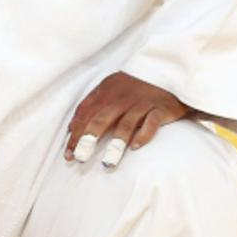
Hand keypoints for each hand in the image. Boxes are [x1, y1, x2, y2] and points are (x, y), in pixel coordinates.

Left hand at [64, 72, 190, 166]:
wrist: (168, 73)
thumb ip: (90, 106)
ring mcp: (141, 103)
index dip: (75, 134)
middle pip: (101, 119)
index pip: (85, 114)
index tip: (68, 154)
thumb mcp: (109, 90)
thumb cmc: (133, 87)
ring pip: (126, 123)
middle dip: (88, 139)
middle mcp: (122, 97)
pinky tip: (135, 147)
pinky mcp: (160, 108)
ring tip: (107, 162)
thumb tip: (71, 127)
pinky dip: (144, 134)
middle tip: (80, 158)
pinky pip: (151, 122)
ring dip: (116, 143)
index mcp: (106, 92)